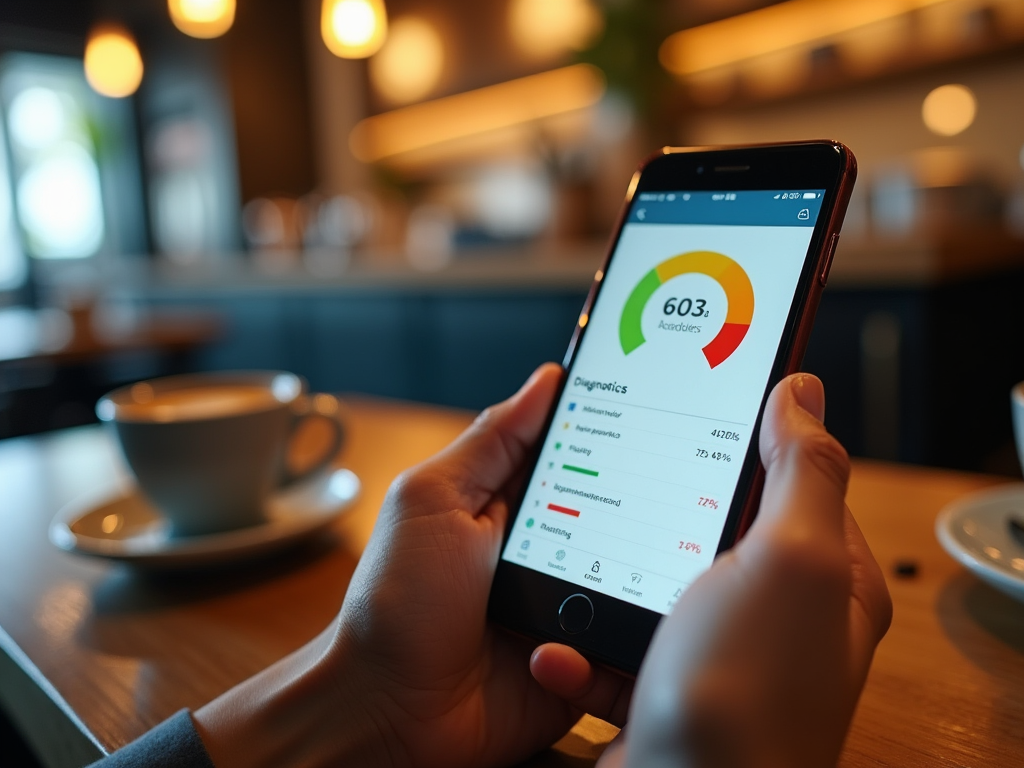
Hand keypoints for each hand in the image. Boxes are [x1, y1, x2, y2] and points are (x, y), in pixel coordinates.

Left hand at [194, 364, 628, 767]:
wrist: (386, 712)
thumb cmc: (394, 604)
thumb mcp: (432, 502)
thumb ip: (490, 442)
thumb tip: (547, 380)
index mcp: (517, 502)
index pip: (584, 450)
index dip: (623, 427)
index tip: (667, 399)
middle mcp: (554, 547)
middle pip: (629, 510)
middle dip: (658, 499)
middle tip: (689, 486)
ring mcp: (573, 604)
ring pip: (646, 575)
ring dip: (654, 571)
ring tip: (655, 567)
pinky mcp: (589, 661)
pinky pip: (634, 643)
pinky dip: (634, 638)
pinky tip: (593, 635)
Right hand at [591, 374, 891, 767]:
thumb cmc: (747, 694)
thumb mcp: (790, 558)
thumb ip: (800, 470)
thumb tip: (800, 391)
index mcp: (823, 581)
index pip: (794, 483)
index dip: (749, 439)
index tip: (695, 405)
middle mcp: (774, 620)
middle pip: (713, 530)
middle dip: (658, 511)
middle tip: (616, 475)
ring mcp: (715, 658)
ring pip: (653, 586)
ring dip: (605, 579)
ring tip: (570, 560)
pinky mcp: (662, 691)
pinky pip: (614, 645)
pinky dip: (580, 646)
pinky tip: (561, 648)